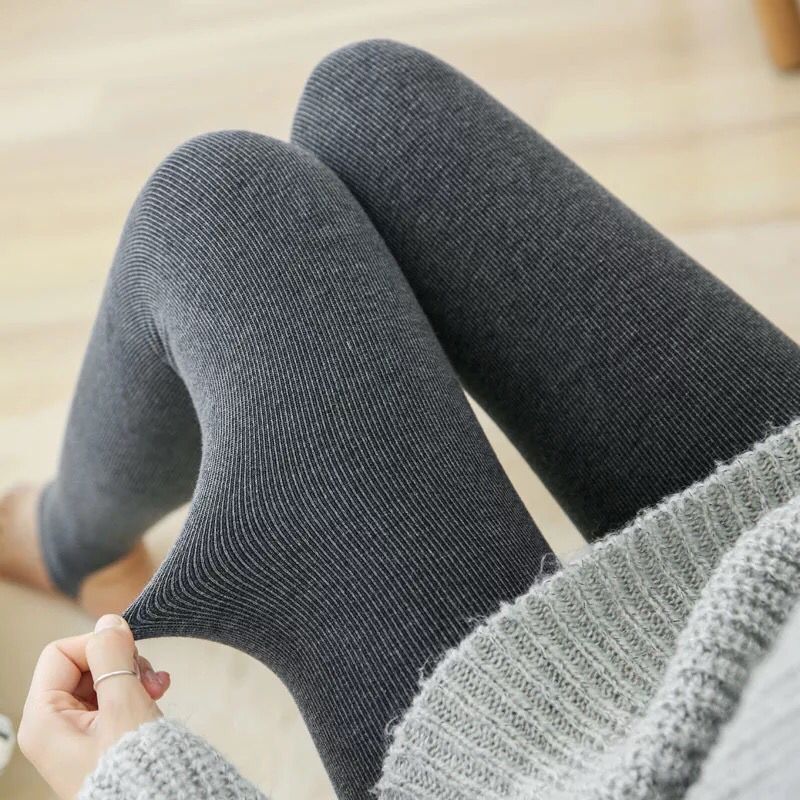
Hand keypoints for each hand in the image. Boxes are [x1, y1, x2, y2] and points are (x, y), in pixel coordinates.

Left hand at [18, 614, 170, 799]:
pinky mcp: (96, 738)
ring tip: (157, 688)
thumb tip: (108, 622)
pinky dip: (134, 690)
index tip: (130, 651)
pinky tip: (156, 694)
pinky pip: (110, 697)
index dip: (97, 645)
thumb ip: (113, 656)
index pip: (61, 653)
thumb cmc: (134, 772)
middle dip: (119, 662)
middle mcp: (52, 725)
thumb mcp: (124, 704)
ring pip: (100, 678)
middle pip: (82, 664)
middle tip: (147, 674)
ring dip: (132, 675)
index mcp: (43, 719)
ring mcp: (74, 733)